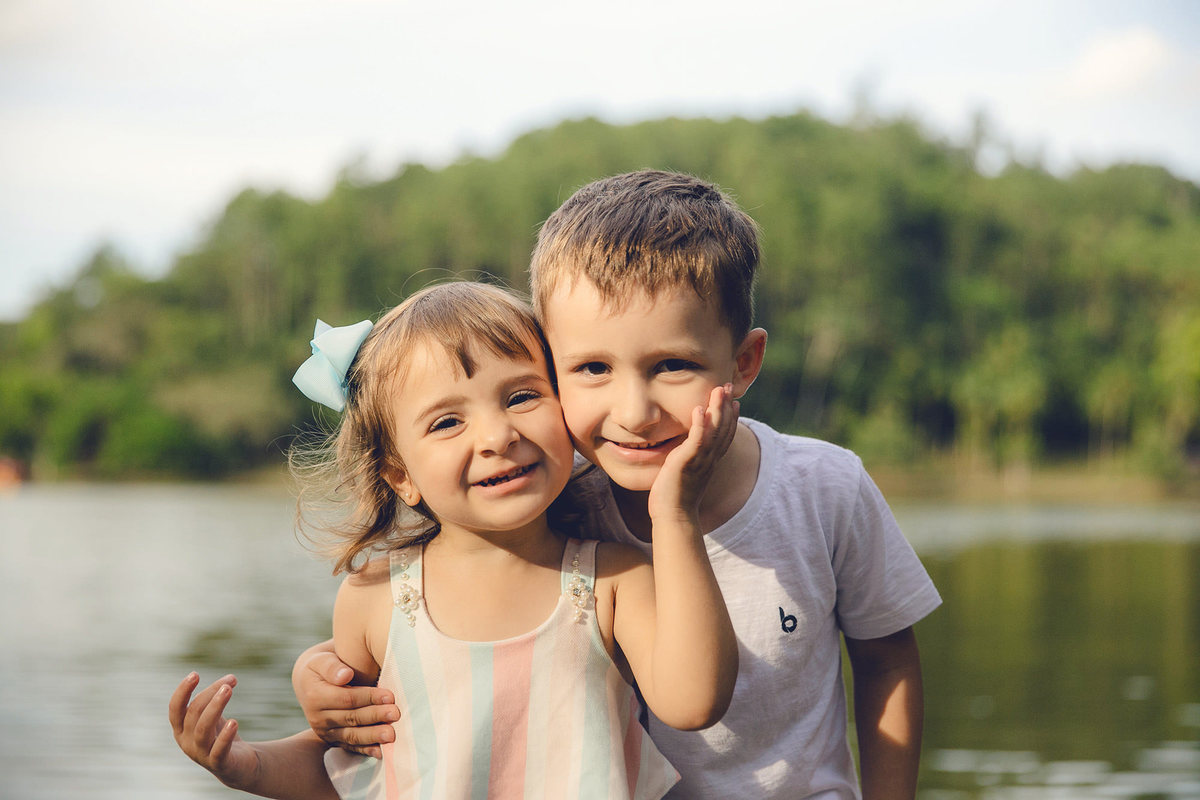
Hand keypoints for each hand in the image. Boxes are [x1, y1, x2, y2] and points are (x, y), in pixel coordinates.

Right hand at [168, 672, 258, 788]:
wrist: (238, 765)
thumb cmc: (221, 736)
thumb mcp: (211, 717)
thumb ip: (211, 702)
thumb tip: (225, 682)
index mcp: (181, 729)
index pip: (175, 709)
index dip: (182, 691)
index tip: (195, 674)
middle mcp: (186, 742)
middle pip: (194, 713)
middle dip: (211, 693)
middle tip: (230, 680)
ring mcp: (201, 754)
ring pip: (203, 729)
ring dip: (216, 707)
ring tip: (229, 690)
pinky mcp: (218, 763)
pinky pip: (219, 750)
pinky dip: (225, 736)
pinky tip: (234, 722)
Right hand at [293, 645, 398, 757]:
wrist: (309, 683)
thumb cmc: (321, 666)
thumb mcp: (321, 661)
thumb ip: (331, 667)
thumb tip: (345, 675)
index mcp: (315, 696)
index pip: (346, 699)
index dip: (368, 698)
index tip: (390, 696)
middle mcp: (318, 718)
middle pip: (351, 718)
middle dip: (375, 716)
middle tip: (396, 714)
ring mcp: (325, 731)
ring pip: (352, 735)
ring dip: (373, 736)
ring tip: (392, 734)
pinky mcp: (333, 740)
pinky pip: (351, 746)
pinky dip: (366, 750)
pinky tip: (381, 752)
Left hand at [647, 383, 738, 522]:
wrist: (673, 516)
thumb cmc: (674, 498)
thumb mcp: (685, 473)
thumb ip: (688, 460)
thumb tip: (683, 453)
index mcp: (710, 461)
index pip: (725, 436)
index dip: (732, 418)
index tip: (734, 402)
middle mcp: (709, 459)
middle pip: (724, 428)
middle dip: (727, 406)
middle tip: (729, 386)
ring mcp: (700, 460)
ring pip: (714, 430)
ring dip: (717, 409)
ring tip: (719, 390)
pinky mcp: (687, 462)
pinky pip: (697, 440)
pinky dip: (699, 423)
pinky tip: (699, 409)